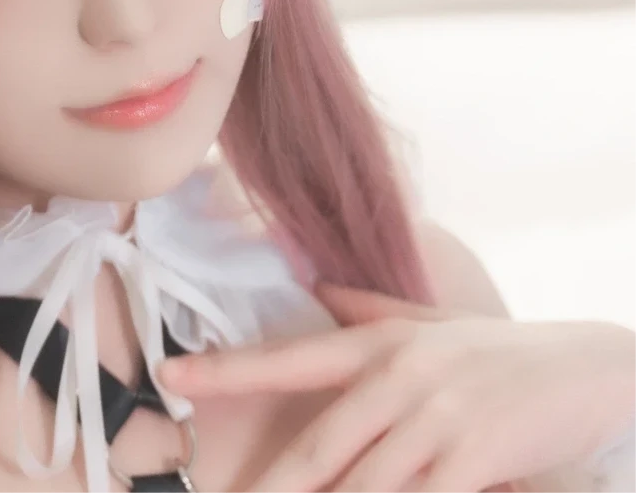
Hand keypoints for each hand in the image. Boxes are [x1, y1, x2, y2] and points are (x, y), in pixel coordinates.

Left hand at [156, 282, 635, 492]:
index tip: (174, 374)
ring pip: (361, 485)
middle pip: (318, 446)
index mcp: (379, 343)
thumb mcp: (428, 321)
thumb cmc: (497, 350)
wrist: (586, 366)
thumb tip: (319, 287)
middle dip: (271, 485)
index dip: (228, 368)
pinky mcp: (474, 458)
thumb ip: (368, 311)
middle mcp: (398, 378)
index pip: (289, 356)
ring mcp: (436, 421)